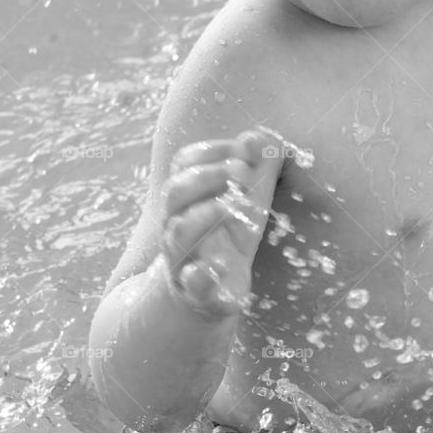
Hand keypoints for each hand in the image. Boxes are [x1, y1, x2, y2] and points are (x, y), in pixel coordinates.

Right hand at [161, 130, 281, 314]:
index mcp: (188, 197)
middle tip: (242, 172)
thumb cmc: (228, 237)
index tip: (243, 150)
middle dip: (209, 175)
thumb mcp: (246, 199)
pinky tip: (222, 264)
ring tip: (235, 203)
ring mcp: (184, 258)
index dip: (211, 151)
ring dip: (207, 213)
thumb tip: (257, 137)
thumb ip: (255, 166)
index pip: (184, 163)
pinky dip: (203, 274)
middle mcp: (177, 224)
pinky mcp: (199, 293)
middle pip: (176, 192)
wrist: (208, 295)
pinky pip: (192, 284)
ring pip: (179, 232)